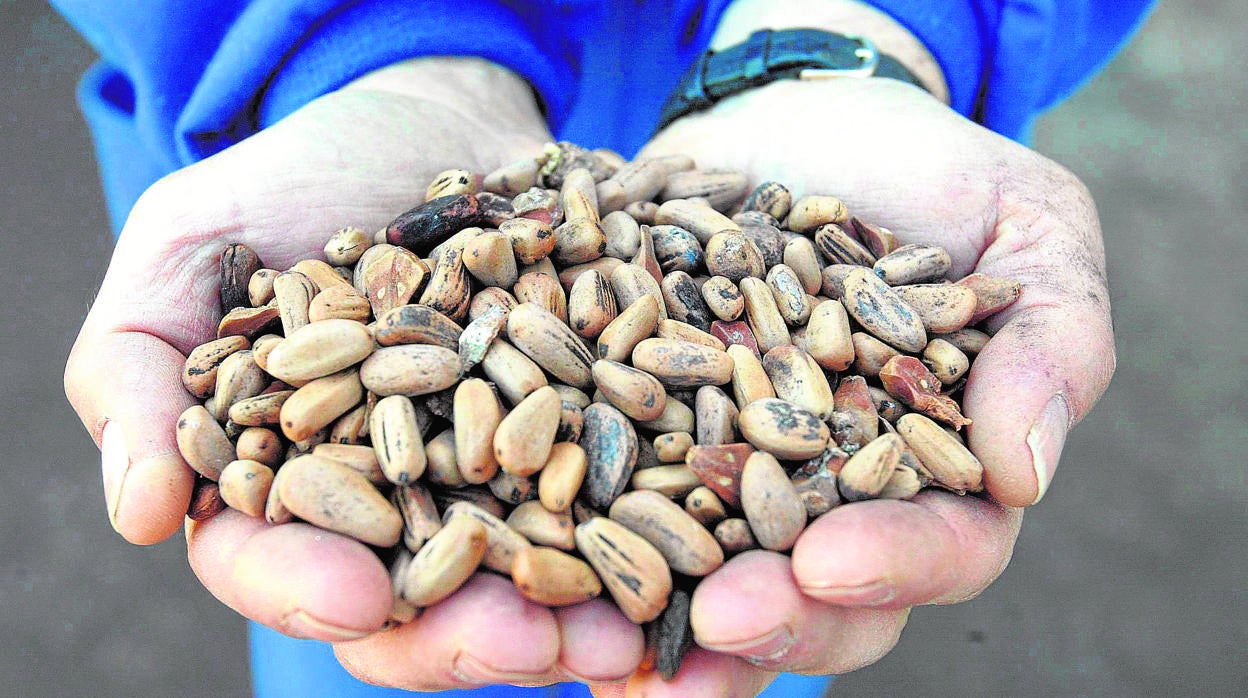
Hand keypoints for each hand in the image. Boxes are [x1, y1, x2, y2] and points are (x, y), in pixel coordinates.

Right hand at [63, 58, 645, 689]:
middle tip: (526, 644)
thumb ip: (134, 371)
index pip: (274, 561)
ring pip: (524, 581)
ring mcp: (493, 481)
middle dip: (468, 634)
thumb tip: (140, 514)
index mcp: (283, 480)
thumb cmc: (298, 176)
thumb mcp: (190, 247)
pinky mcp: (580, 442)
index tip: (356, 595)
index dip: (305, 588)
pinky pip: (615, 505)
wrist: (438, 114)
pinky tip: (687, 560)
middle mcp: (391, 503)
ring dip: (575, 618)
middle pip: (415, 602)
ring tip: (624, 638)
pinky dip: (647, 537)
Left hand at [609, 75, 1113, 693]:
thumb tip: (1024, 475)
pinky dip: (578, 535)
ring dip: (662, 623)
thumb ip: (1052, 344)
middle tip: (720, 623)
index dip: (891, 565)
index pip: (938, 546)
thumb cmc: (937, 172)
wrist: (801, 114)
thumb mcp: (1031, 227)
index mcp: (936, 470)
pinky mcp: (648, 431)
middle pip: (815, 594)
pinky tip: (533, 559)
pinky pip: (611, 497)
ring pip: (707, 577)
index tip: (831, 560)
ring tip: (609, 654)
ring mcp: (733, 469)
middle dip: (771, 618)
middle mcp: (832, 494)